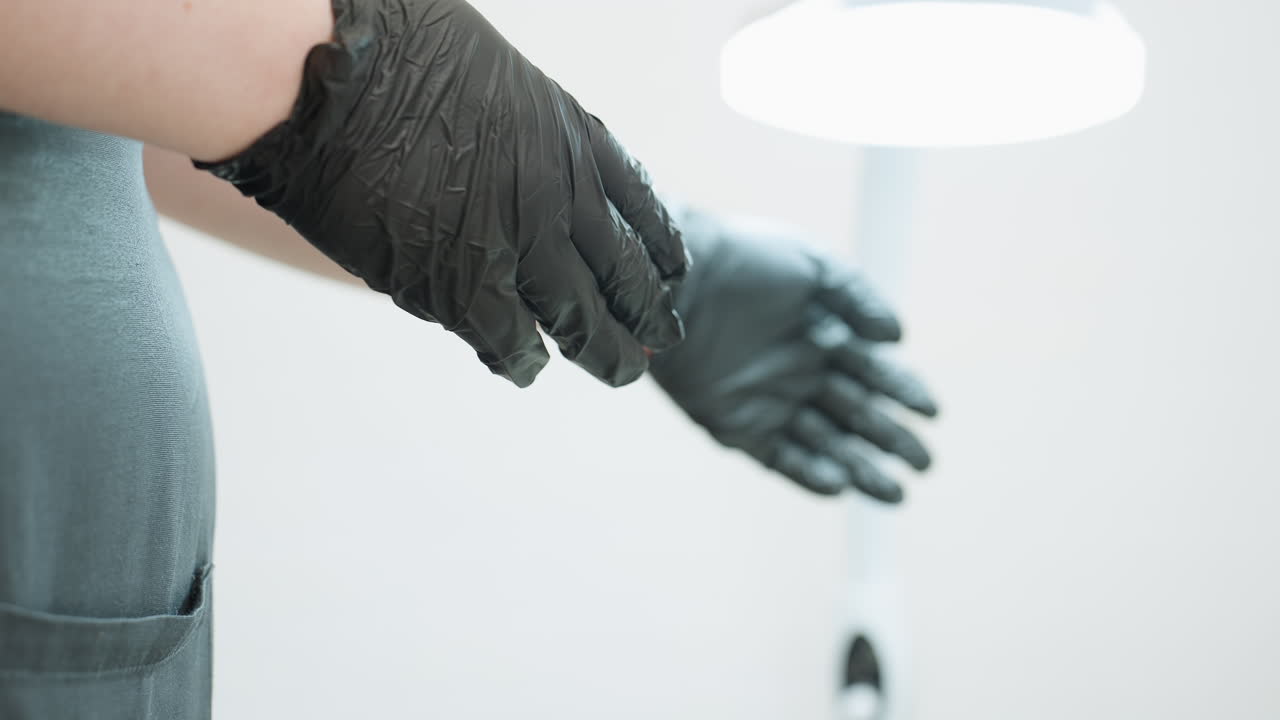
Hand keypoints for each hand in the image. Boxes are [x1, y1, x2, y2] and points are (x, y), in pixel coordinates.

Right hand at [196, 0, 687, 387]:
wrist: (330, 75)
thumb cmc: (389, 48)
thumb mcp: (488, 73)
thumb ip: (513, 126)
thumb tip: (503, 153)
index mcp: (567, 134)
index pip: (637, 201)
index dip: (658, 240)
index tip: (674, 267)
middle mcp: (560, 196)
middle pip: (624, 271)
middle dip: (648, 309)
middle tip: (663, 335)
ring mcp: (519, 246)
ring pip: (584, 320)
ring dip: (607, 352)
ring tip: (624, 371)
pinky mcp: (464, 288)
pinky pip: (511, 343)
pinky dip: (519, 361)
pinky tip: (524, 368)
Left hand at [650, 205, 936, 502]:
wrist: (677, 276)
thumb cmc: (745, 259)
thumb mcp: (811, 264)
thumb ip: (857, 296)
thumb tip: (898, 339)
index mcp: (824, 336)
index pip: (875, 373)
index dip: (904, 393)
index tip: (931, 412)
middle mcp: (801, 374)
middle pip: (857, 416)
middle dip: (892, 440)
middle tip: (925, 464)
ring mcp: (769, 402)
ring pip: (826, 444)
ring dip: (861, 468)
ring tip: (894, 493)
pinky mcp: (735, 425)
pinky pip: (780, 457)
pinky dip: (809, 473)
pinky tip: (839, 484)